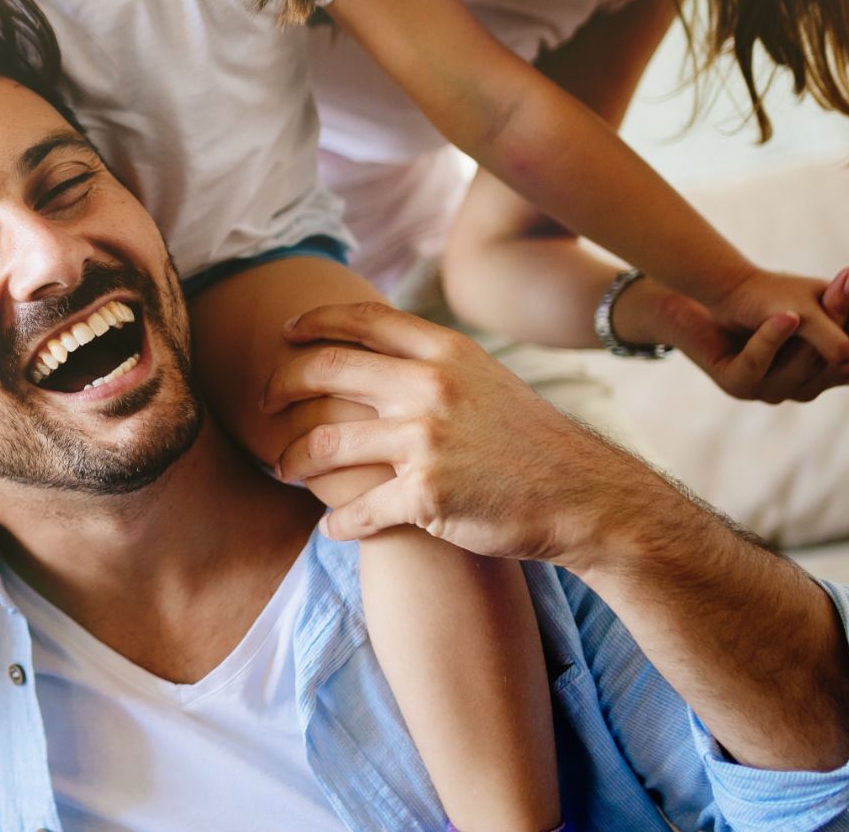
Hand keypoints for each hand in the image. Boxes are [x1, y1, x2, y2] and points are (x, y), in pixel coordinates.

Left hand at [264, 302, 663, 569]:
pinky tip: (331, 528)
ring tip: (284, 470)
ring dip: (293, 461)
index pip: (362, 322)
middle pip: (325, 373)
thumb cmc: (531, 443)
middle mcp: (430, 388)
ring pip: (324, 446)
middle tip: (263, 404)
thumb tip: (375, 348)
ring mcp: (426, 442)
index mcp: (446, 353)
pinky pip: (356, 510)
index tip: (285, 335)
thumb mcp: (486, 381)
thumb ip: (432, 364)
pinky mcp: (426, 496)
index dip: (314, 324)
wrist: (585, 499)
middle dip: (280, 387)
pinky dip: (338, 522)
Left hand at [630, 260, 848, 401]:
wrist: (701, 301)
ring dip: (826, 322)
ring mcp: (767, 388)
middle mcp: (802, 388)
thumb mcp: (822, 305)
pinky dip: (772, 337)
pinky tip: (786, 315)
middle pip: (844, 364)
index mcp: (826, 374)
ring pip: (804, 361)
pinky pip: (757, 361)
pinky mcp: (734, 381)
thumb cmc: (764, 302)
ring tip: (844, 283)